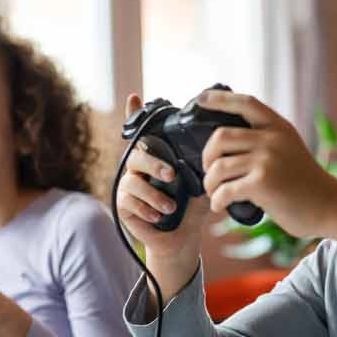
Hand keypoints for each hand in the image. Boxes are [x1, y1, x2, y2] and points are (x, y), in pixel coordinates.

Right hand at [115, 92, 208, 301]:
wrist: (183, 239)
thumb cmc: (191, 207)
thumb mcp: (201, 183)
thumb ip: (200, 165)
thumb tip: (213, 146)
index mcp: (156, 157)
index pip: (142, 132)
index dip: (134, 114)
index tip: (134, 97)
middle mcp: (139, 167)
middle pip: (136, 154)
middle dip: (153, 163)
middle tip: (171, 174)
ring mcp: (128, 185)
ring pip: (132, 181)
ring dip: (153, 193)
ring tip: (170, 206)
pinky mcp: (123, 206)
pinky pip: (129, 201)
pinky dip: (147, 208)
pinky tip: (159, 216)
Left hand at [197, 89, 336, 240]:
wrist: (329, 206)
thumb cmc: (304, 184)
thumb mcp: (290, 148)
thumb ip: (266, 140)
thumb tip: (227, 141)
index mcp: (278, 127)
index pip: (245, 103)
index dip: (220, 99)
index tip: (200, 100)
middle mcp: (272, 138)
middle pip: (220, 137)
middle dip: (207, 157)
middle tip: (209, 173)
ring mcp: (267, 159)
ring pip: (218, 167)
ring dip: (210, 184)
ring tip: (214, 194)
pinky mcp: (262, 183)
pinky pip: (225, 189)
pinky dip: (217, 200)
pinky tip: (219, 206)